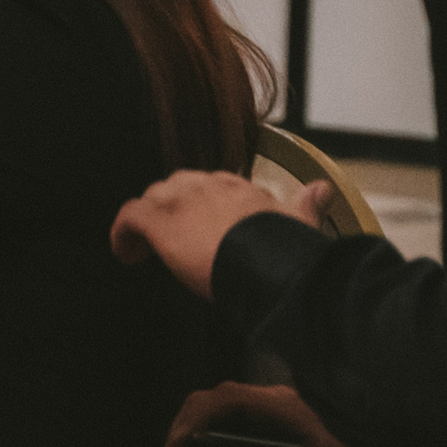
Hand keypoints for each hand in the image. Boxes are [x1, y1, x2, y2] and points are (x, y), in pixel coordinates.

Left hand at [110, 171, 331, 300]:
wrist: (264, 260)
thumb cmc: (284, 248)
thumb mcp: (299, 223)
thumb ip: (305, 206)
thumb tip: (324, 189)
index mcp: (239, 187)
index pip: (211, 186)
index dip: (201, 206)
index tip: (204, 227)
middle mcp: (206, 186)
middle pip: (176, 187)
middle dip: (172, 210)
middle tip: (174, 239)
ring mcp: (179, 200)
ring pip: (151, 200)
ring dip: (147, 222)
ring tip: (145, 249)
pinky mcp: (158, 220)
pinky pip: (128, 218)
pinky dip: (122, 235)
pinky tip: (126, 254)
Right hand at [166, 382, 393, 446]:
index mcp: (288, 409)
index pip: (228, 399)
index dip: (195, 418)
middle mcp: (277, 401)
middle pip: (215, 398)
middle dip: (187, 427)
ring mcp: (275, 408)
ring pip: (221, 405)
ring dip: (197, 430)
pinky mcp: (276, 419)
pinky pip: (233, 416)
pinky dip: (212, 433)